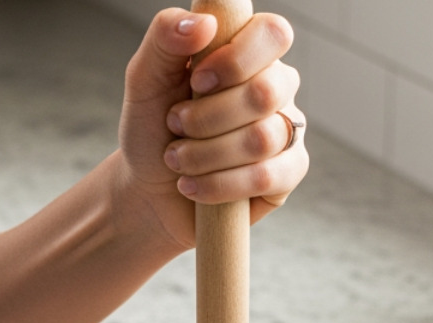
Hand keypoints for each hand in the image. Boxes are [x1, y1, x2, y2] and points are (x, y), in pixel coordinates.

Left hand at [116, 8, 307, 248]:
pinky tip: (193, 186)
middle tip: (176, 126)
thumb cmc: (152, 129)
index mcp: (248, 53)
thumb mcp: (144, 78)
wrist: (148, 189)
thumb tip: (203, 23)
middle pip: (265, 93)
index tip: (196, 82)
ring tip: (177, 159)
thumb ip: (165, 38)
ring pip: (262, 139)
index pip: (272, 33)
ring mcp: (287, 130)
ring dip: (205, 155)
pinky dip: (219, 185)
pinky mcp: (287, 173)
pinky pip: (266, 177)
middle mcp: (275, 87)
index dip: (234, 60)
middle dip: (206, 118)